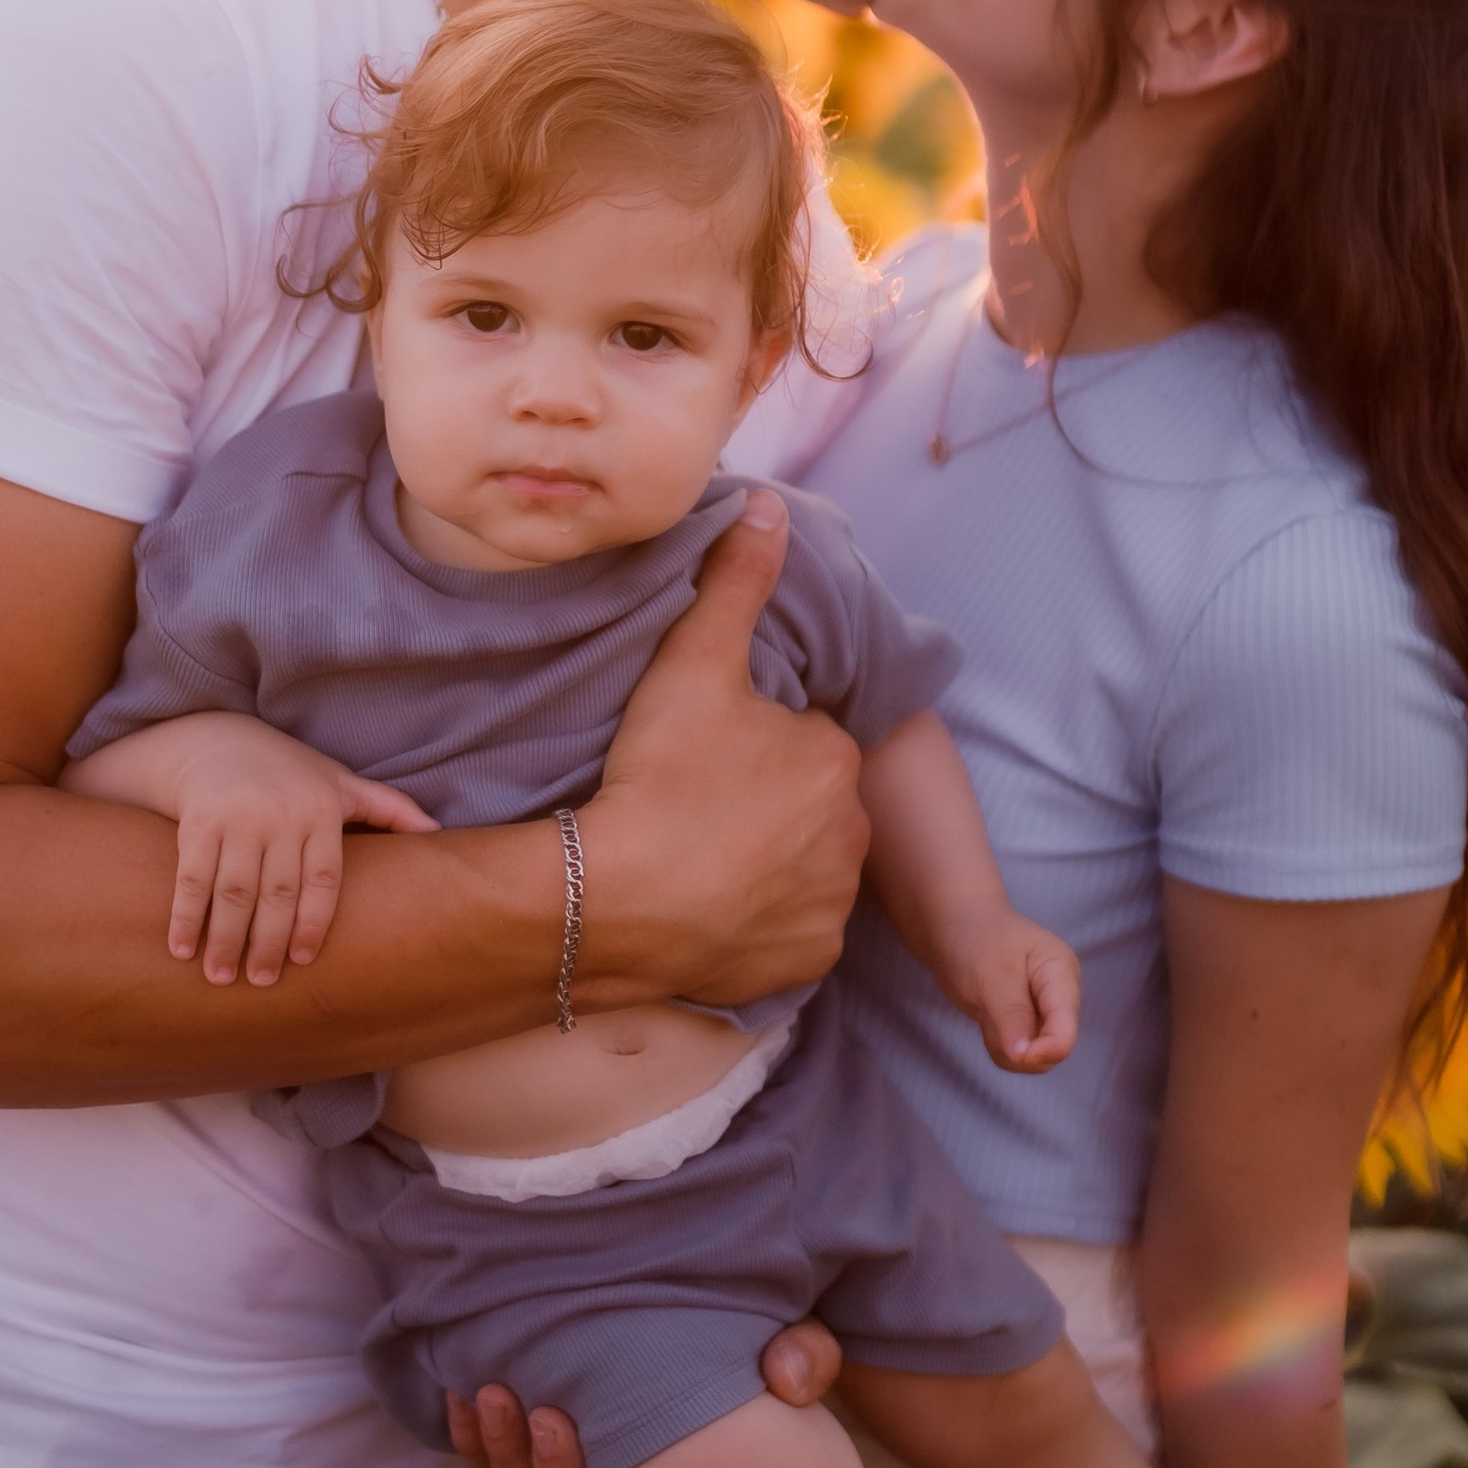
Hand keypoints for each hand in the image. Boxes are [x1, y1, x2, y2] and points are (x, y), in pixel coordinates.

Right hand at [70, 712, 436, 982]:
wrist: (216, 738)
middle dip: (267, 942)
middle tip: (262, 982)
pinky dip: (186, 916)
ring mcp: (238, 817)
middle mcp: (281, 814)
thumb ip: (389, 808)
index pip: (323, 880)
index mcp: (322, 811)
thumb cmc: (290, 772)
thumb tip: (439, 834)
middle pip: (277, 892)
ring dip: (225, 940)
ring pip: (234, 891)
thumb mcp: (341, 782)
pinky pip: (192, 877)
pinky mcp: (198, 820)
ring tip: (222, 978)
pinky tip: (181, 950)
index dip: (313, 923)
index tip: (302, 960)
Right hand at [580, 494, 869, 1007]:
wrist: (615, 900)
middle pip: (807, 804)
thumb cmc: (657, 776)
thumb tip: (771, 506)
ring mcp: (831, 903)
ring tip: (697, 855)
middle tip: (695, 804)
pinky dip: (758, 921)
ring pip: (802, 867)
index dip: (751, 740)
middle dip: (766, 801)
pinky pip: (788, 931)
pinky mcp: (806, 961)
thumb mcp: (693, 661)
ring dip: (766, 861)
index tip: (702, 753)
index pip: (801, 738)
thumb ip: (737, 580)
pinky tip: (710, 907)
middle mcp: (852, 831)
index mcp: (834, 756)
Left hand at [943, 912, 1079, 1072]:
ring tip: (986, 1008)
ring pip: (1030, 1060)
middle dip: (1015, 1045)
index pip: (1066, 1027)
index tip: (1020, 1055)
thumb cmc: (977, 939)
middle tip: (988, 1011)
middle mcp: (1060, 998)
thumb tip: (1025, 1057)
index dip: (1047, 1049)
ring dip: (1002, 1046)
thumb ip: (1011, 1015)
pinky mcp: (1027, 1027)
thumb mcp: (991, 973)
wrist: (956, 927)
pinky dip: (996, 1044)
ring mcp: (1044, 1014)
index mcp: (1061, 974)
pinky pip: (1015, 1056)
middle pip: (1051, 1051)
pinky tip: (988, 1015)